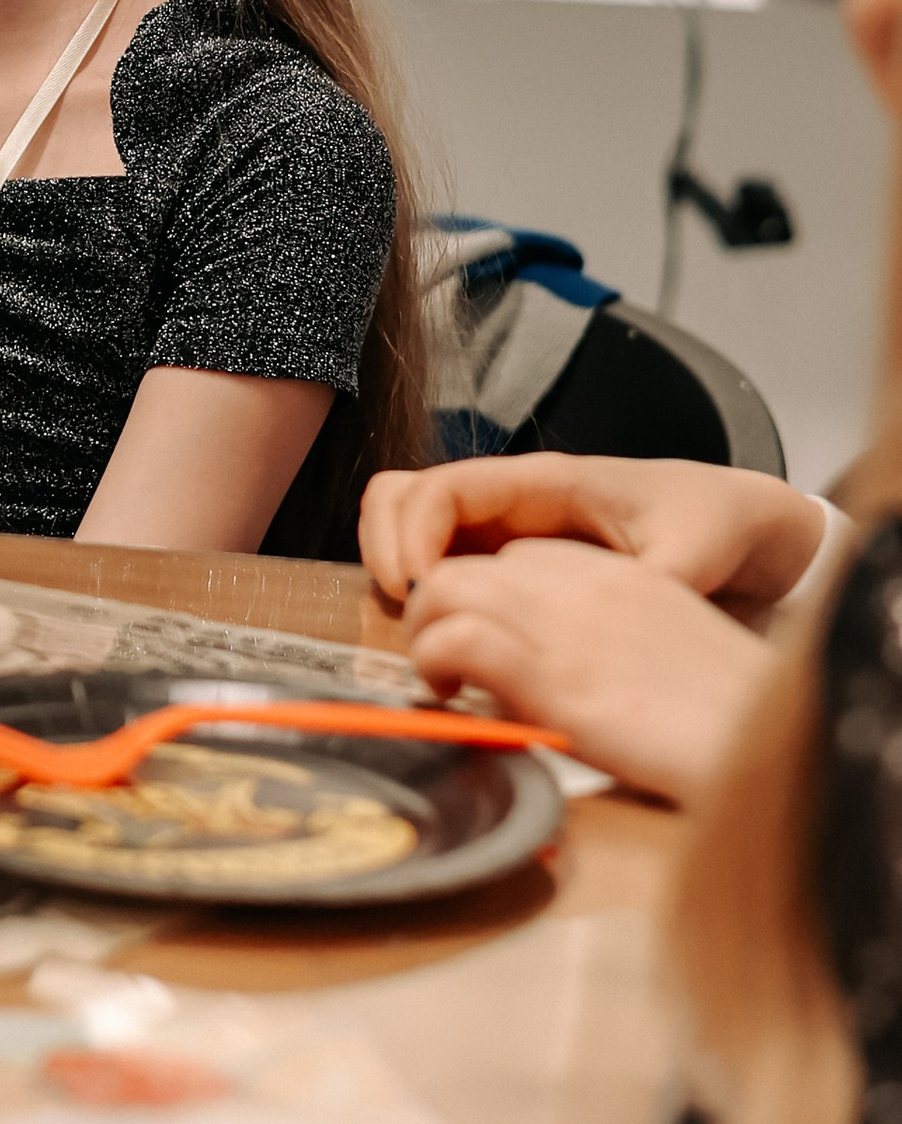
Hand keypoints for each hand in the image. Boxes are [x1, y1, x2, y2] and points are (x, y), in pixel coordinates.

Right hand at [359, 451, 819, 608]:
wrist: (740, 524)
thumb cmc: (712, 522)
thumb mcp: (691, 554)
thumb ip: (652, 584)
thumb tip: (613, 619)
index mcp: (544, 483)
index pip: (443, 488)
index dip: (410, 533)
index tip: (416, 590)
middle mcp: (510, 502)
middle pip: (401, 496)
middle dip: (382, 548)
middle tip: (409, 613)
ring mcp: (504, 531)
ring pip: (408, 528)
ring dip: (394, 571)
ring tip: (424, 629)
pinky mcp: (509, 565)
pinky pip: (440, 566)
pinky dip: (425, 596)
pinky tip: (455, 641)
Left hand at [402, 537, 773, 803]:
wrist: (765, 744)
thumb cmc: (724, 719)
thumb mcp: (664, 656)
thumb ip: (607, 645)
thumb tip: (555, 674)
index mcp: (617, 576)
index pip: (519, 556)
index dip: (488, 596)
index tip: (482, 638)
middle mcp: (582, 585)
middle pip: (471, 563)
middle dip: (439, 606)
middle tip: (444, 659)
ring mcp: (560, 623)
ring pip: (444, 588)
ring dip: (425, 630)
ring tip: (439, 677)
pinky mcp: (547, 671)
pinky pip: (453, 637)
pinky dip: (431, 657)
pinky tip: (447, 690)